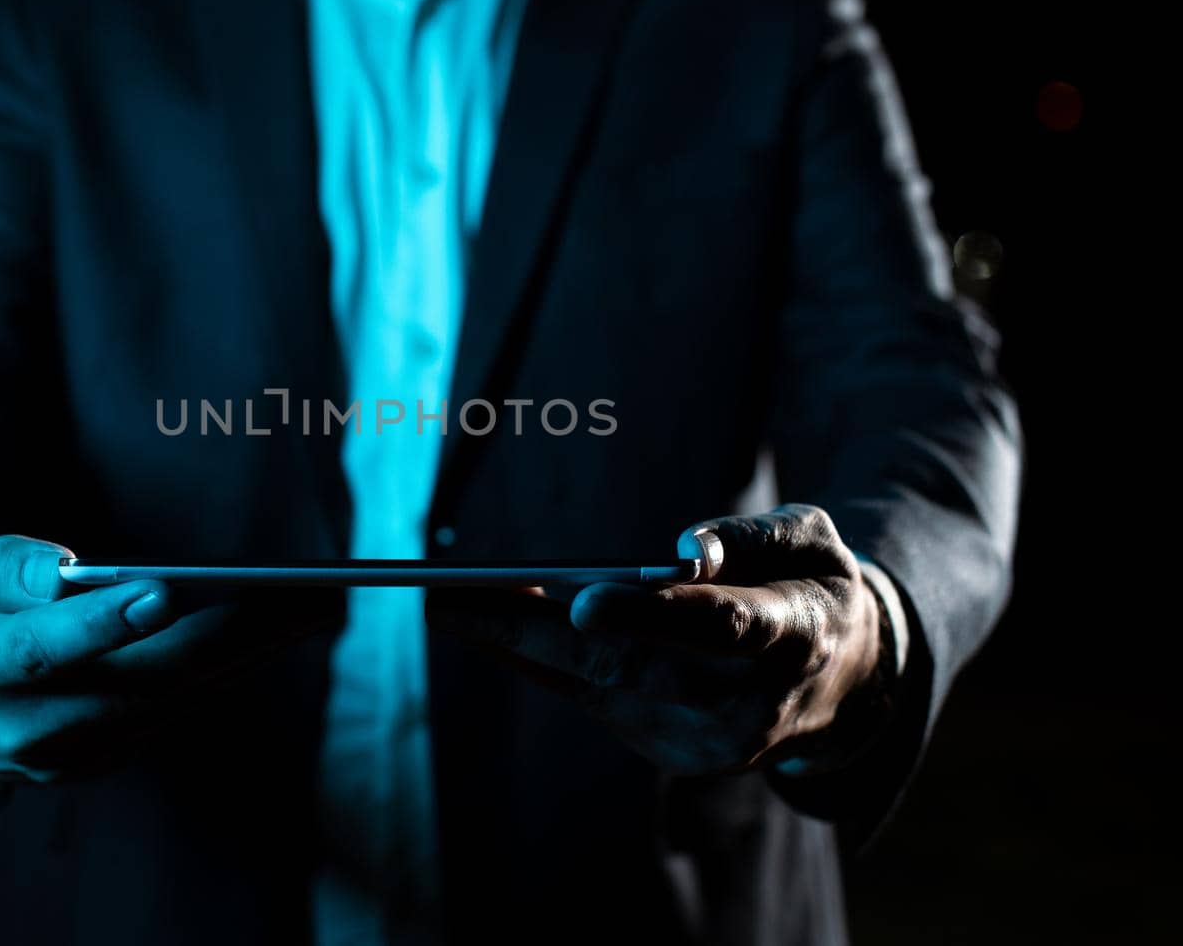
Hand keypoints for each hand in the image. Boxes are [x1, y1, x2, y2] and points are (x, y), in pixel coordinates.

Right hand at [0, 532, 338, 782]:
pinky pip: (163, 716)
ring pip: (161, 704)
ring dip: (234, 657)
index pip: (38, 651)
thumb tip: (63, 568)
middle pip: (127, 686)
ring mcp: (57, 755)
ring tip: (299, 610)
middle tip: (286, 599)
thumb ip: (3, 566)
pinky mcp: (90, 762)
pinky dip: (216, 675)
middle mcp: (17, 725)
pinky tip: (265, 636)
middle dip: (214, 641)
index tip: (158, 591)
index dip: (97, 625)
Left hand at [425, 504, 884, 774]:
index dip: (652, 614)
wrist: (843, 683)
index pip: (723, 625)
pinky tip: (487, 625)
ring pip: (598, 687)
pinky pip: (593, 699)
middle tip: (451, 599)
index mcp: (795, 636)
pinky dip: (539, 661)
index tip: (582, 602)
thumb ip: (750, 537)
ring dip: (518, 643)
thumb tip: (682, 549)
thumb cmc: (812, 585)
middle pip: (632, 666)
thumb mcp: (809, 539)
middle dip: (533, 631)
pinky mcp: (673, 756)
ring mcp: (709, 741)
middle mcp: (749, 703)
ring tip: (449, 604)